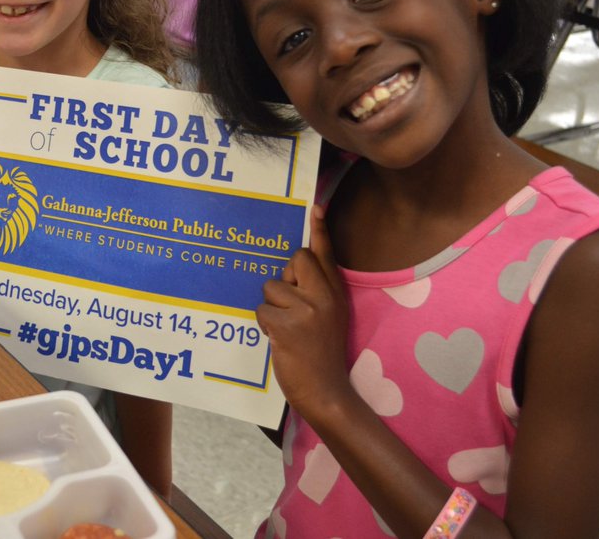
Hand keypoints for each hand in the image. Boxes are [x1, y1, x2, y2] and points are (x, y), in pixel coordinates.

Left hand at [256, 206, 350, 412]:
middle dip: (284, 279)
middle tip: (291, 306)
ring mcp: (307, 310)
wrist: (326, 391)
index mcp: (336, 293)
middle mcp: (325, 297)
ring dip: (272, 307)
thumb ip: (318, 289)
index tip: (315, 207)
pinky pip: (262, 309)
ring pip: (271, 287)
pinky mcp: (287, 325)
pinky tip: (279, 339)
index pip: (325, 255)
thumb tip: (295, 264)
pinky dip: (265, 323)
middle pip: (295, 260)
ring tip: (286, 328)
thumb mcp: (330, 316)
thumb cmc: (322, 353)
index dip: (319, 231)